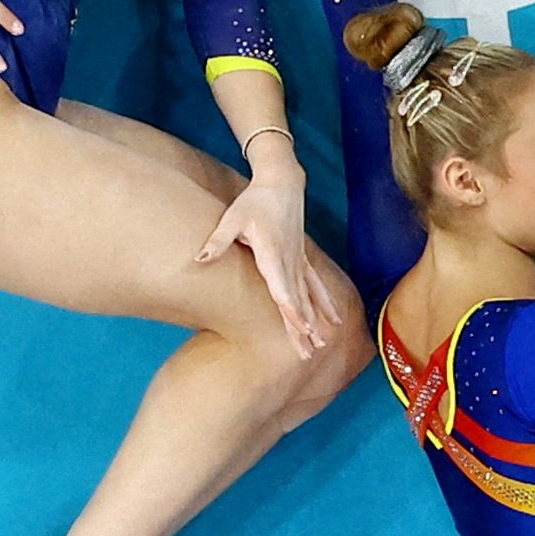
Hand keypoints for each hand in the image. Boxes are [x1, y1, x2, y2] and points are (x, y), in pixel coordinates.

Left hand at [195, 167, 346, 352]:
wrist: (282, 183)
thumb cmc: (254, 201)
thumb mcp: (233, 218)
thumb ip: (219, 241)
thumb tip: (200, 259)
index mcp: (272, 254)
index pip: (283, 289)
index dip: (292, 310)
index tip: (301, 329)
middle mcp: (290, 261)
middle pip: (298, 300)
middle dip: (303, 328)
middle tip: (308, 352)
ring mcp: (299, 261)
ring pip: (309, 297)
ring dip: (316, 321)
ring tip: (322, 344)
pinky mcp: (302, 259)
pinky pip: (316, 285)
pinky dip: (325, 303)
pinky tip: (334, 319)